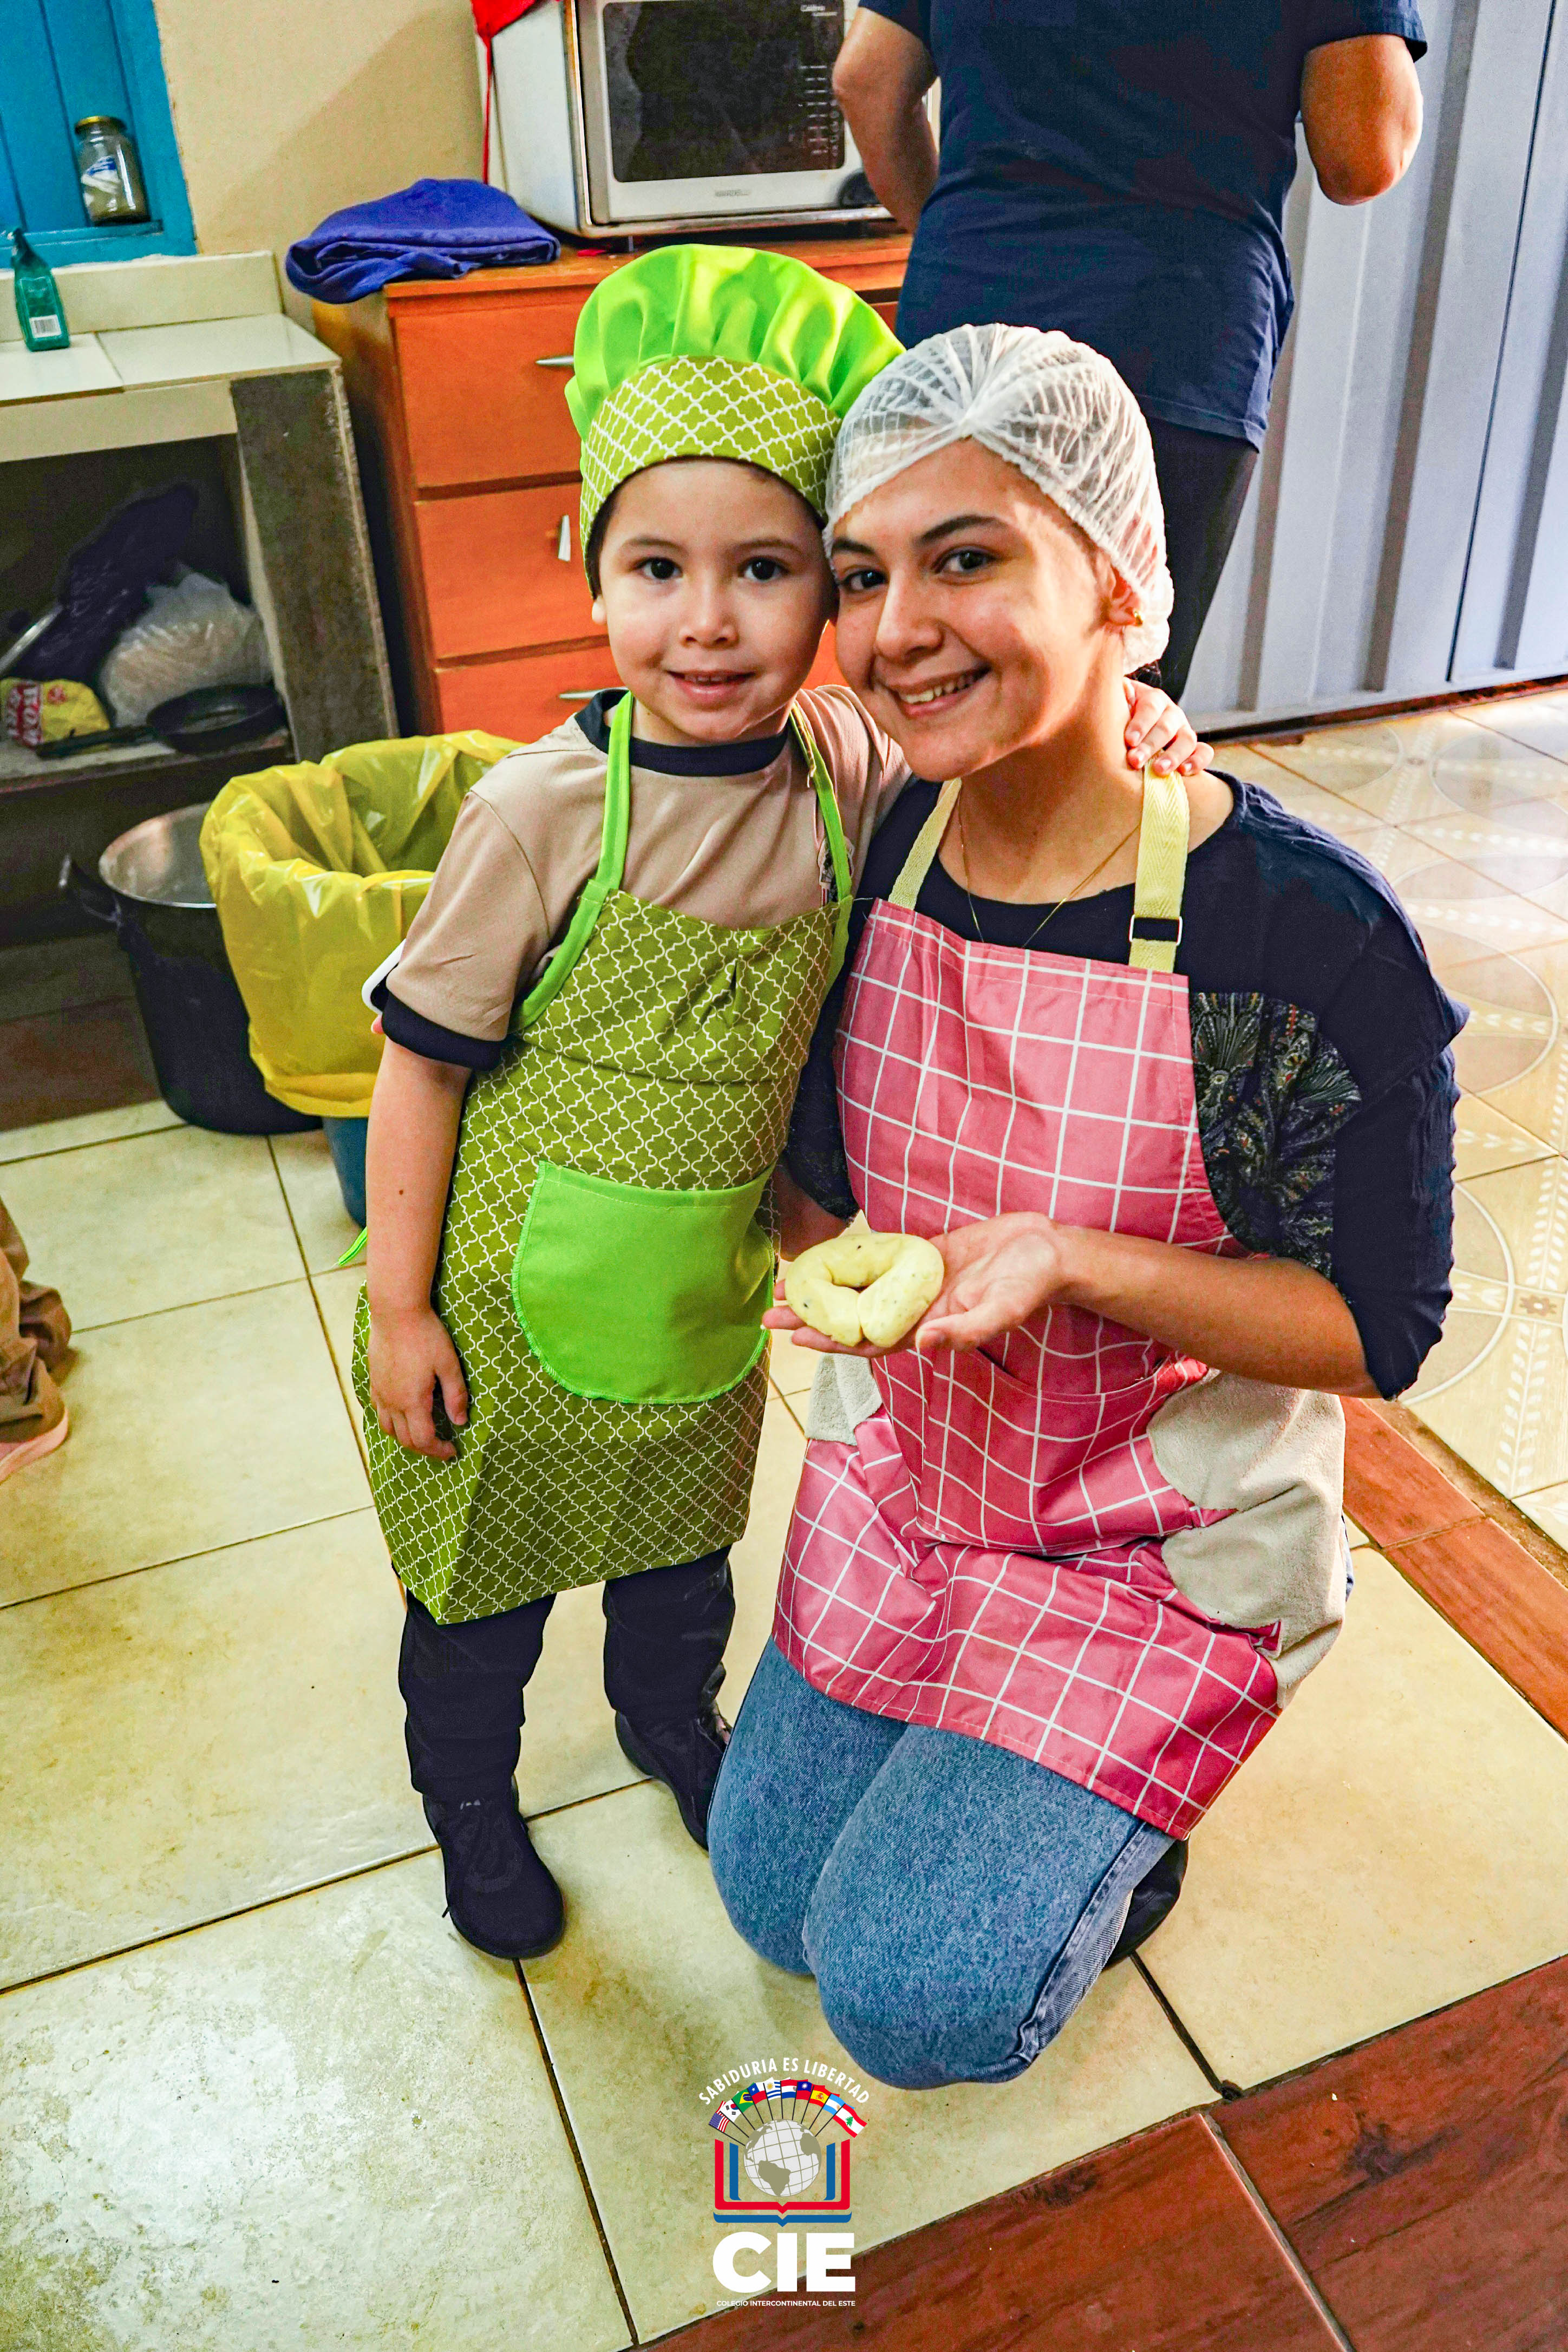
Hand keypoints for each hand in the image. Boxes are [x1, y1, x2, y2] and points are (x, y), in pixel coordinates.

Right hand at [368, 1303, 468, 1459]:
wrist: (396, 1312)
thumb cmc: (426, 1335)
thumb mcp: (449, 1365)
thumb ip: (456, 1395)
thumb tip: (461, 1422)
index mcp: (412, 1401)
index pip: (423, 1440)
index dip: (438, 1451)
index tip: (452, 1451)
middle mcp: (392, 1402)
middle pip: (405, 1439)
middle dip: (425, 1449)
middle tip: (441, 1447)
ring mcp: (379, 1392)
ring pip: (388, 1428)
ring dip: (405, 1438)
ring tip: (422, 1434)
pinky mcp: (373, 1380)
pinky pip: (379, 1411)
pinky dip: (391, 1421)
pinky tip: (402, 1413)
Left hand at [763, 1214, 1073, 1358]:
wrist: (1050, 1251)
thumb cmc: (1030, 1285)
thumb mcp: (1002, 1310)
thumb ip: (965, 1331)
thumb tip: (925, 1346)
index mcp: (930, 1326)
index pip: (870, 1340)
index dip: (832, 1341)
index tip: (796, 1337)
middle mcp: (917, 1308)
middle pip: (856, 1316)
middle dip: (815, 1316)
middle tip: (771, 1312)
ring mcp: (918, 1282)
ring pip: (863, 1289)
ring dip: (828, 1288)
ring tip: (789, 1283)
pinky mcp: (925, 1256)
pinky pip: (882, 1260)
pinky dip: (854, 1259)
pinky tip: (828, 1255)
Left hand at [1123, 679, 1212, 777]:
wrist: (1128, 731)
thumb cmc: (1119, 719)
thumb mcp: (1117, 705)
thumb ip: (1119, 699)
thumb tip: (1124, 689)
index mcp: (1153, 699)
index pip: (1150, 707)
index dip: (1141, 724)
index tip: (1129, 740)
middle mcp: (1171, 713)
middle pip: (1166, 727)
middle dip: (1150, 745)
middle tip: (1135, 761)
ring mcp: (1184, 730)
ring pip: (1187, 740)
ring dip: (1173, 756)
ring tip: (1159, 770)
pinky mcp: (1193, 748)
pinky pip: (1203, 753)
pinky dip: (1197, 761)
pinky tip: (1184, 772)